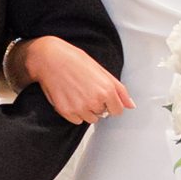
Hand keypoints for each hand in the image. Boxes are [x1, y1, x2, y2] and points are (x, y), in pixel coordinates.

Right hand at [12, 36, 132, 125]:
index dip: (111, 103)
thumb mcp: (102, 71)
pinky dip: (74, 112)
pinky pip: (77, 120)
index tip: (103, 96)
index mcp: (107, 90)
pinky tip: (70, 97)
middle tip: (86, 88)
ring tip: (77, 92)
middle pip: (103, 114)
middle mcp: (95, 101)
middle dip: (97, 104)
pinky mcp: (66, 112)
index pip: (117, 111)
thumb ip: (120, 90)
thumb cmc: (75, 61)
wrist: (50, 59)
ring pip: (90, 118)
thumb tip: (131, 105)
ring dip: (86, 109)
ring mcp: (80, 108)